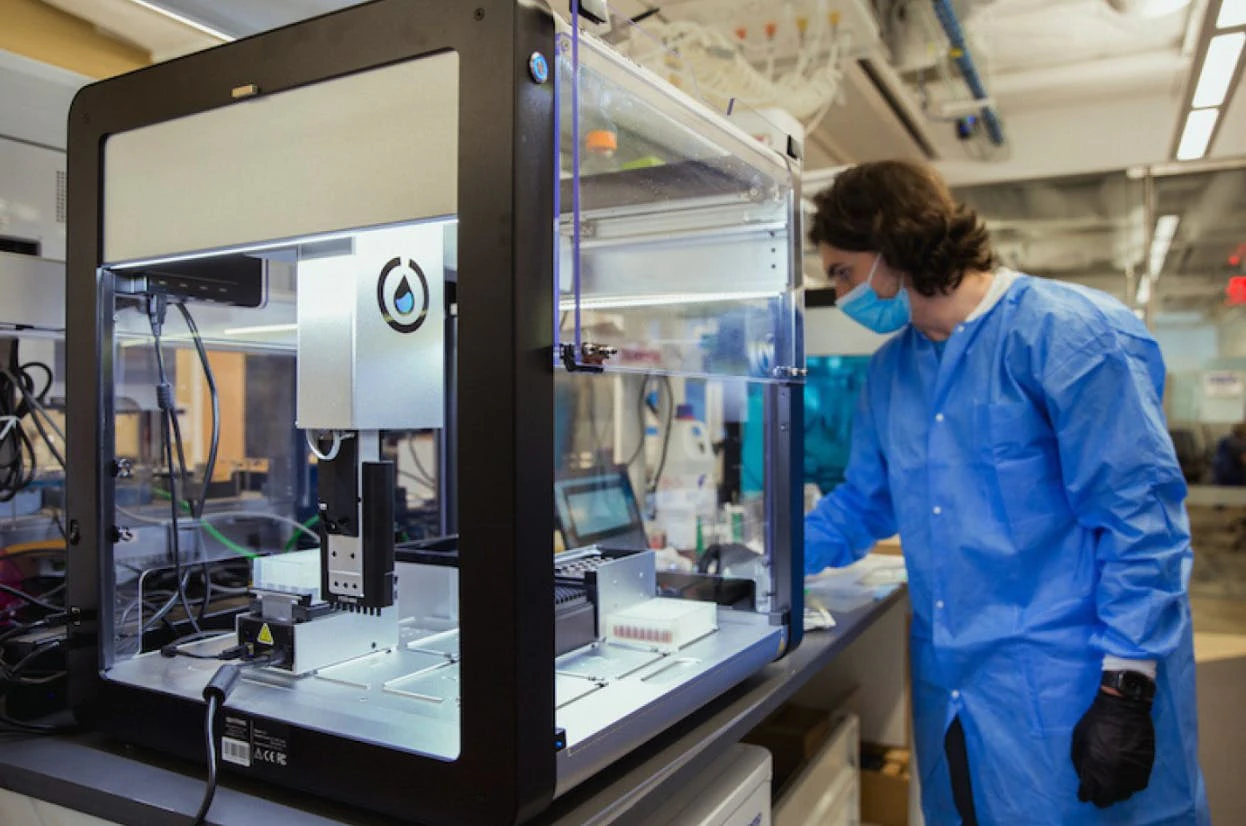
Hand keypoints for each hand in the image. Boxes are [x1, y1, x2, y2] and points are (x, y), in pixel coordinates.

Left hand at [1070, 688, 1154, 806]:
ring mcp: (1131, 773)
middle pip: (1106, 800)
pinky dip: (1131, 784)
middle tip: (1098, 789)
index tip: (1084, 791)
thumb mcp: (1078, 740)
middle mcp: (1114, 776)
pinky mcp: (1146, 769)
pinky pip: (1138, 786)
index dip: (1085, 794)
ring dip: (1116, 791)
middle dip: (1100, 797)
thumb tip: (1084, 778)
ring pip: (1124, 795)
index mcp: (1094, 768)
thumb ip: (1080, 762)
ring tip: (1112, 781)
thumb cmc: (1096, 721)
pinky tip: (1125, 775)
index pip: (1088, 795)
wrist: (1124, 708)